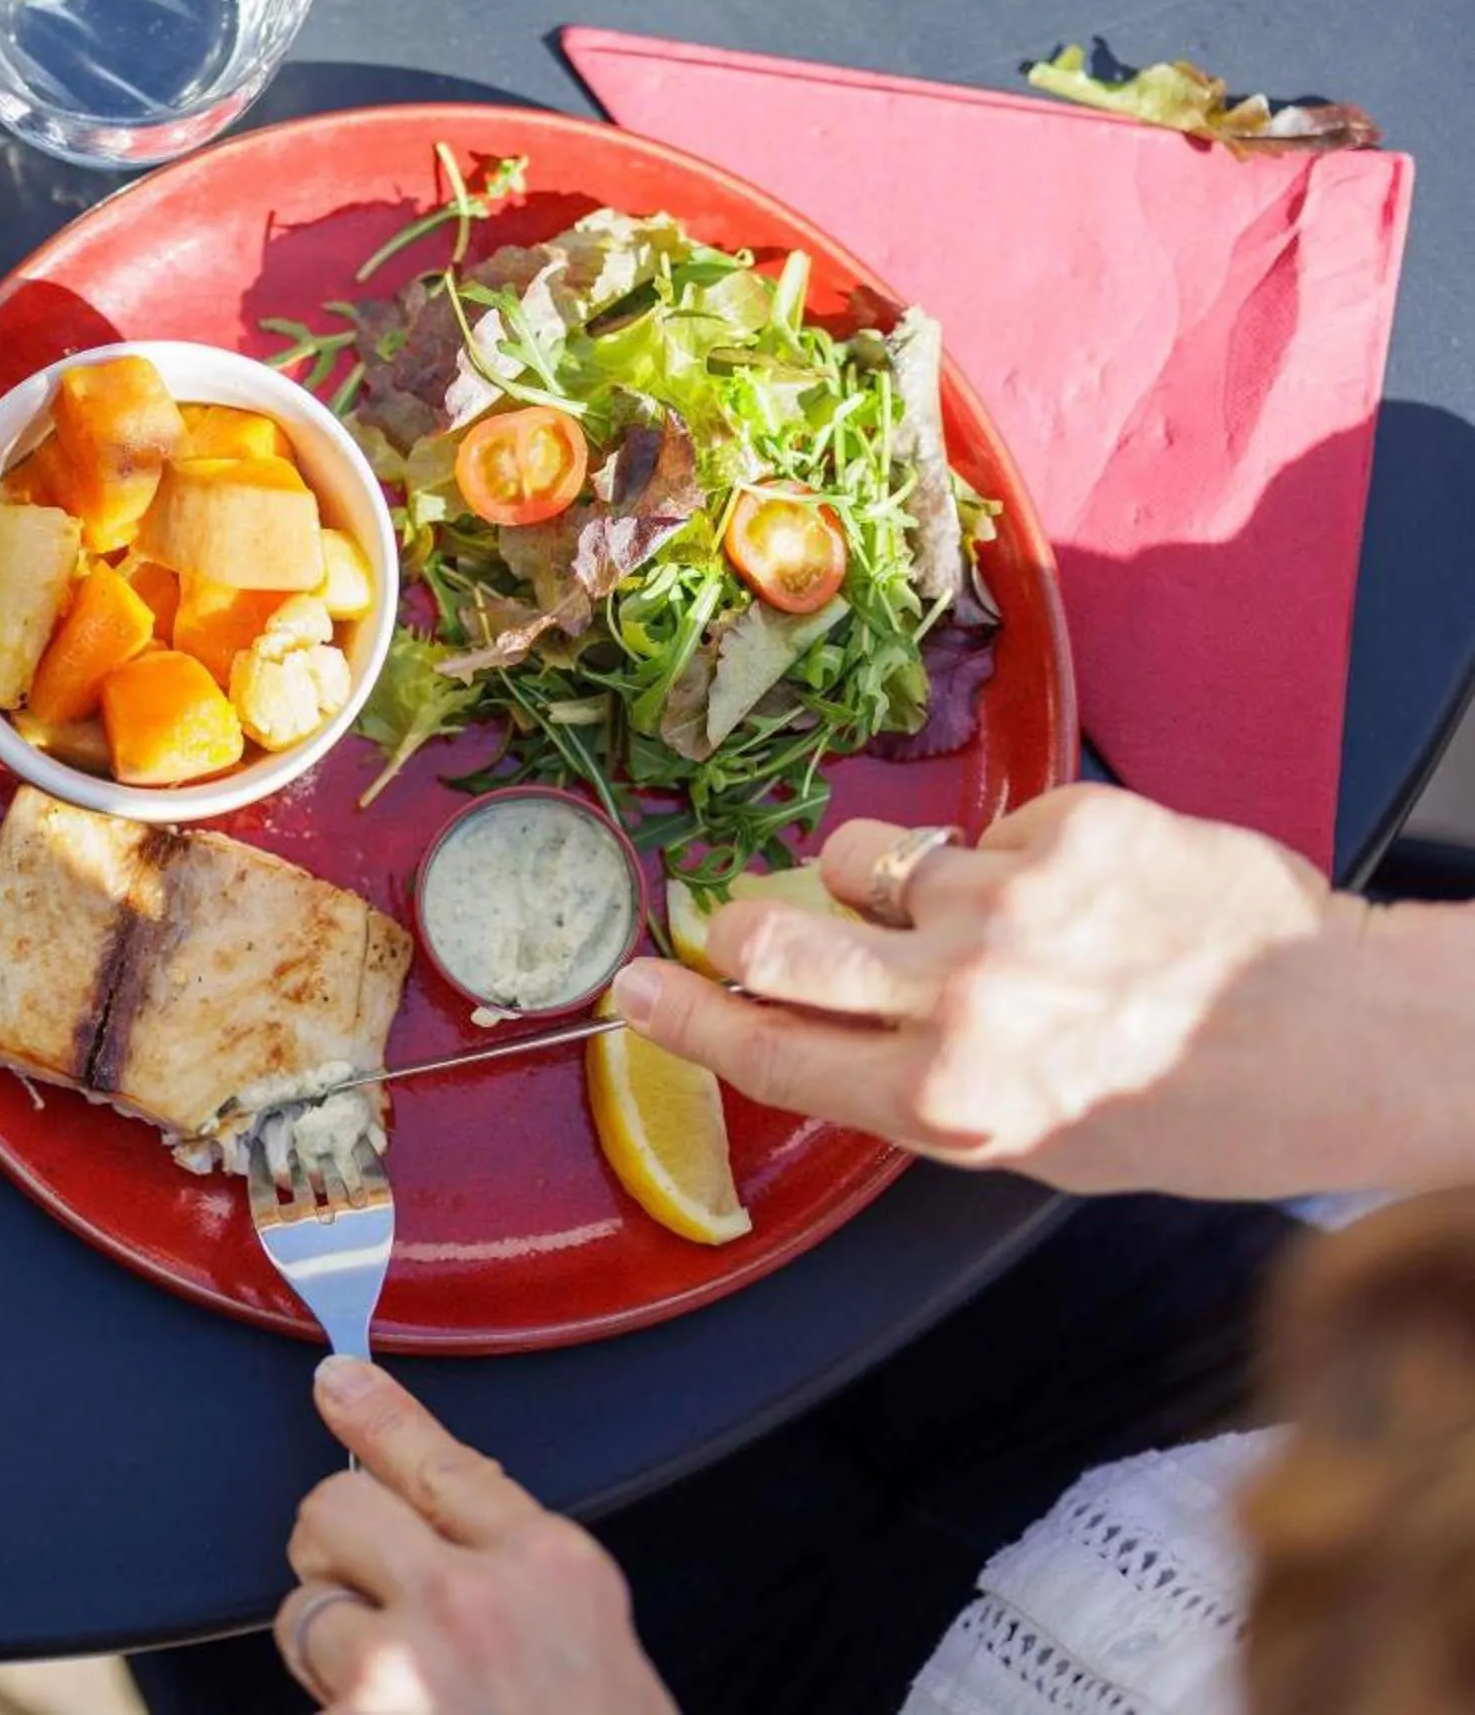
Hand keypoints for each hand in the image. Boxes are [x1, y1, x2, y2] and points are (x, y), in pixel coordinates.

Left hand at [279, 1358, 674, 1714]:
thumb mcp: (601, 1661)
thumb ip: (528, 1591)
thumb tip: (449, 1541)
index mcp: (552, 1571)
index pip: (441, 1459)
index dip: (376, 1413)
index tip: (335, 1380)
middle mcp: (474, 1601)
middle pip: (339, 1507)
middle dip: (330, 1548)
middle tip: (354, 1593)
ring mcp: (406, 1666)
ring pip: (308, 1610)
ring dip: (330, 1656)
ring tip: (392, 1702)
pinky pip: (313, 1699)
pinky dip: (338, 1714)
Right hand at [612, 786, 1474, 1198]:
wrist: (1337, 1036)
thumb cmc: (1197, 1112)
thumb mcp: (1036, 1143)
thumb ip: (920, 1084)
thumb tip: (827, 1017)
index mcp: (945, 1103)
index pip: (767, 1050)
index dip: (684, 1015)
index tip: (635, 985)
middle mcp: (957, 1005)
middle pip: (776, 936)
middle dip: (742, 924)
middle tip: (744, 920)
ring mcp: (1005, 906)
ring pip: (868, 861)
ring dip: (888, 883)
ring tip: (967, 910)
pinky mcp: (1062, 829)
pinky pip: (981, 829)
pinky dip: (1011, 856)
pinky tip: (1080, 893)